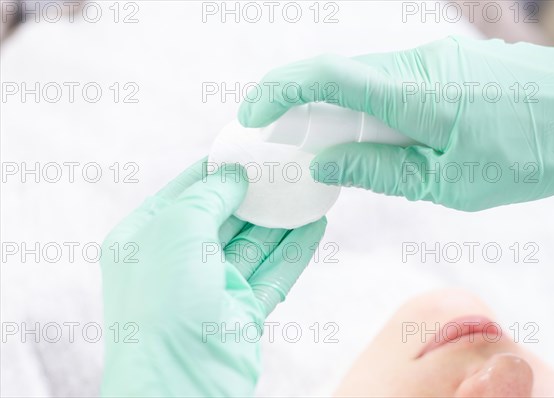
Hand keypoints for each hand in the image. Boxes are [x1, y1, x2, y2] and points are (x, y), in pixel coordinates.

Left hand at [101, 159, 325, 396]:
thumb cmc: (161, 301)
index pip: (186, 192)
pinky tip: (314, 226)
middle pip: (225, 218)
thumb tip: (233, 175)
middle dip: (255, 195)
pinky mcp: (241, 312)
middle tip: (286, 169)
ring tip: (307, 192)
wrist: (178, 381)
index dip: (217, 169)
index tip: (246, 148)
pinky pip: (272, 273)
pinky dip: (294, 250)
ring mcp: (210, 289)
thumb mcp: (176, 226)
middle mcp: (177, 263)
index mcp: (146, 239)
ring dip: (281, 221)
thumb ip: (208, 194)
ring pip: (253, 245)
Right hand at [238, 36, 553, 210]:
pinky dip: (367, 106)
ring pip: (362, 78)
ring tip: (337, 151)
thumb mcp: (447, 181)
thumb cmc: (528, 154)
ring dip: (337, 112)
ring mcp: (432, 58)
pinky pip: (389, 79)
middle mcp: (417, 63)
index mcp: (414, 94)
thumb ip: (378, 170)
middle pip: (337, 76)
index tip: (252, 114)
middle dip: (300, 109)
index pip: (325, 76)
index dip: (279, 90)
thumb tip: (323, 164)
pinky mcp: (443, 63)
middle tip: (286, 146)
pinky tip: (377, 137)